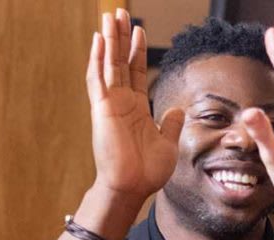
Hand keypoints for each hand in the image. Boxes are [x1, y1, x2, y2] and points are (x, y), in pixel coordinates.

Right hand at [86, 10, 184, 203]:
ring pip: (108, 64)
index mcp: (136, 109)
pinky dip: (97, 59)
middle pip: (120, 61)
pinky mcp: (102, 109)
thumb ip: (170, 124)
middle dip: (121, 37)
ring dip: (109, 40)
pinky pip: (98, 79)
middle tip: (120, 12)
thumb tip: (177, 109)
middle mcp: (122, 102)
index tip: (138, 30)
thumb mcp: (167, 144)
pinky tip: (98, 39)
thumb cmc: (147, 172)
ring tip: (109, 16)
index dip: (136, 51)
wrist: (131, 188)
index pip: (136, 72)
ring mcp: (110, 104)